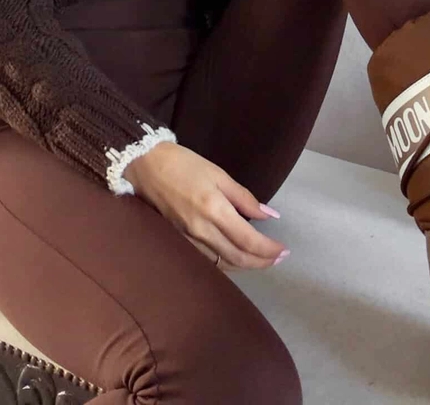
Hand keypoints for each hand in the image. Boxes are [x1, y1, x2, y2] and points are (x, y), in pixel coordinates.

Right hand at [123, 142, 288, 271]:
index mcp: (215, 210)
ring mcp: (188, 239)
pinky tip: (235, 258)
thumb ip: (244, 197)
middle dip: (262, 262)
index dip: (269, 250)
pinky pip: (208, 260)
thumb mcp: (218, 174)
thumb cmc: (184, 164)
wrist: (145, 165)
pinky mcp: (179, 241)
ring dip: (245, 265)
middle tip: (278, 259)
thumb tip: (269, 215)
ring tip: (262, 260)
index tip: (284, 251)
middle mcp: (202, 231)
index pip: (248, 241)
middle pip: (237, 258)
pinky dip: (226, 263)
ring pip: (223, 264)